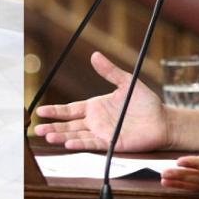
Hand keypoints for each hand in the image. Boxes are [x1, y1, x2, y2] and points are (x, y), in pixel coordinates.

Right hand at [33, 51, 169, 151]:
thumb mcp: (126, 82)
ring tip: (47, 136)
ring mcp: (102, 133)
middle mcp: (96, 122)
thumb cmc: (145, 102)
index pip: (70, 110)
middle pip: (69, 125)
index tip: (40, 111)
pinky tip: (67, 143)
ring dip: (61, 136)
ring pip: (76, 135)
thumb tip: (94, 55)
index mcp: (96, 107)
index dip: (55, 111)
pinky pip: (92, 144)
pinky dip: (79, 143)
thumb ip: (109, 71)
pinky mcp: (111, 143)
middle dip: (52, 126)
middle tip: (36, 128)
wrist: (162, 120)